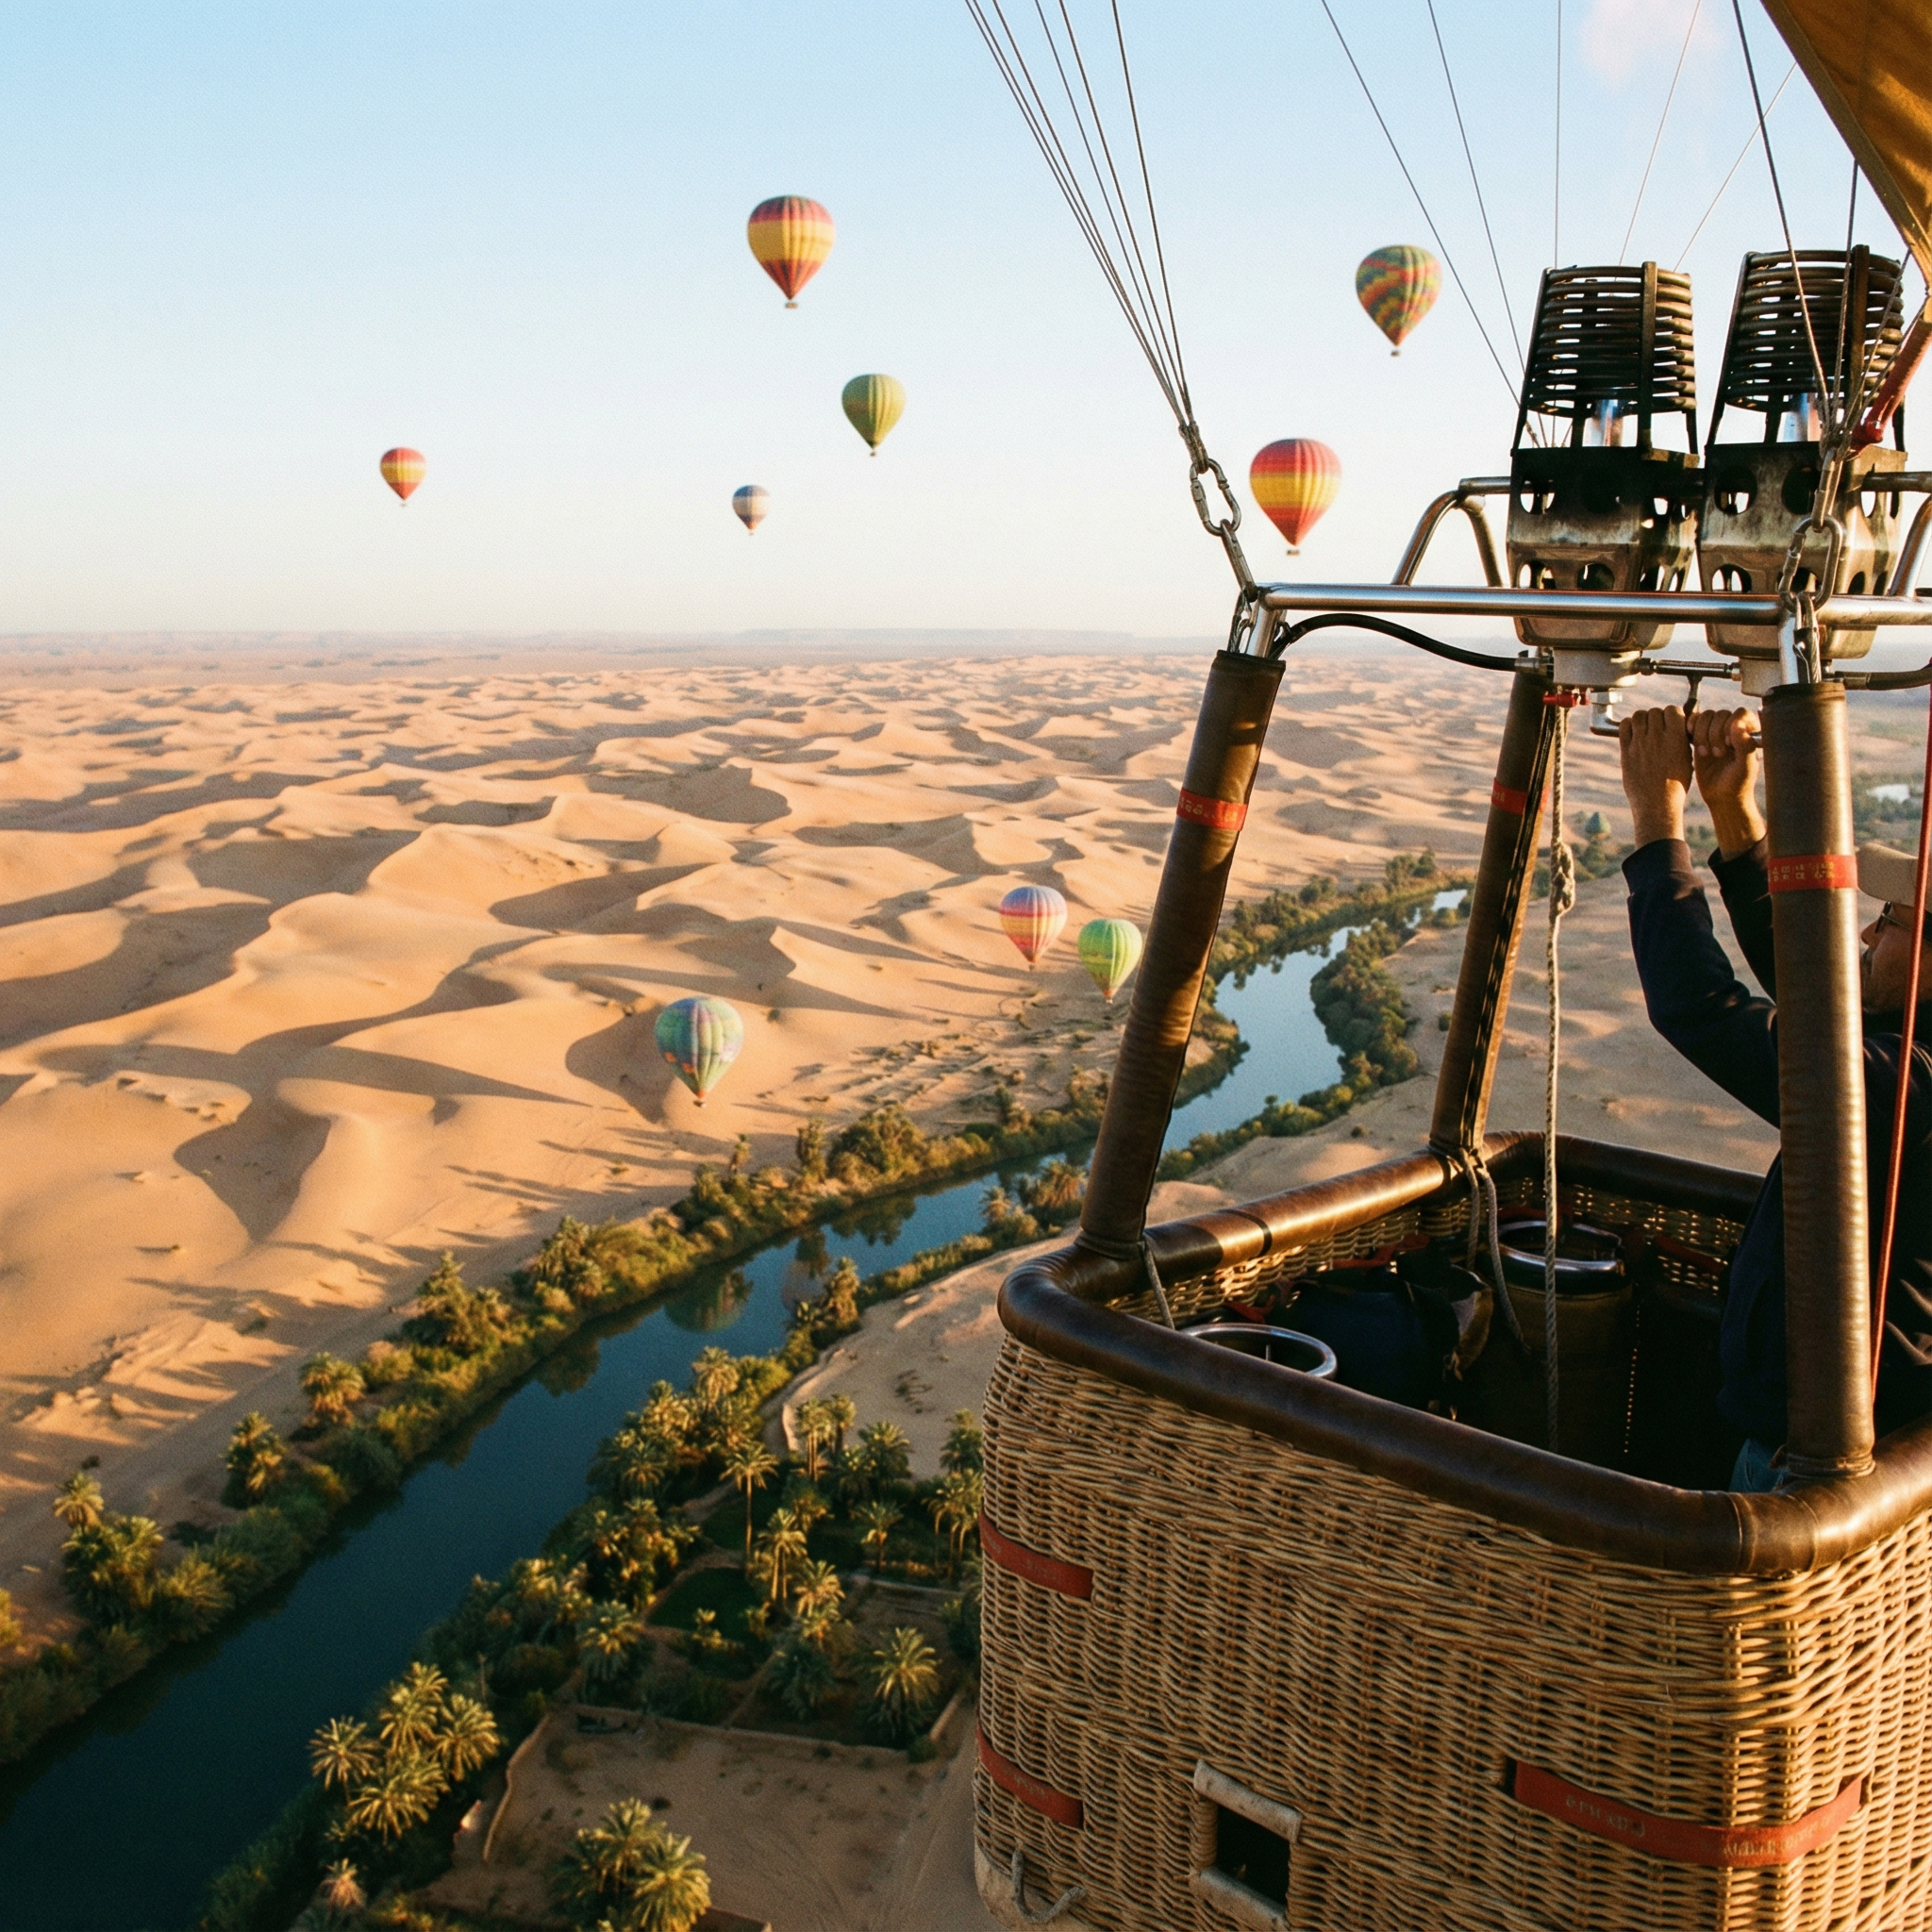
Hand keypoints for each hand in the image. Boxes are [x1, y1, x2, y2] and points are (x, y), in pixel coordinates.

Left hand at [1617, 704, 1691, 848]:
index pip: (1672, 710)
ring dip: (1642, 720)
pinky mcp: (1626, 751)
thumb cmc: (1675, 785)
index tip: (1671, 723)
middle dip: (1657, 718)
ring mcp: (1640, 744)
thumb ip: (1681, 740)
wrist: (1657, 805)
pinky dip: (1628, 726)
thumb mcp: (1687, 760)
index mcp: (1676, 738)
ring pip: (1638, 716)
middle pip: (1654, 711)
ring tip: (1645, 731)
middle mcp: (1658, 738)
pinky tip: (1633, 735)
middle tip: (1657, 729)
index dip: (1671, 714)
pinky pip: (1624, 726)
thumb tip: (1677, 726)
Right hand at [1689, 706, 1764, 858]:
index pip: (1740, 714)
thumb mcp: (1745, 767)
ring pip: (1705, 717)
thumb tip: (1737, 724)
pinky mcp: (1700, 737)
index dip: (1731, 726)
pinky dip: (1690, 729)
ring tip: (1706, 754)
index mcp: (1750, 732)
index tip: (1730, 745)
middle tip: (1718, 755)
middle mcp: (1734, 728)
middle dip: (1715, 734)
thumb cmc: (1738, 783)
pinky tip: (1693, 744)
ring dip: (1702, 735)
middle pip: (1720, 714)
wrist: (1721, 796)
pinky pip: (1693, 722)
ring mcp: (1716, 731)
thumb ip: (1744, 745)